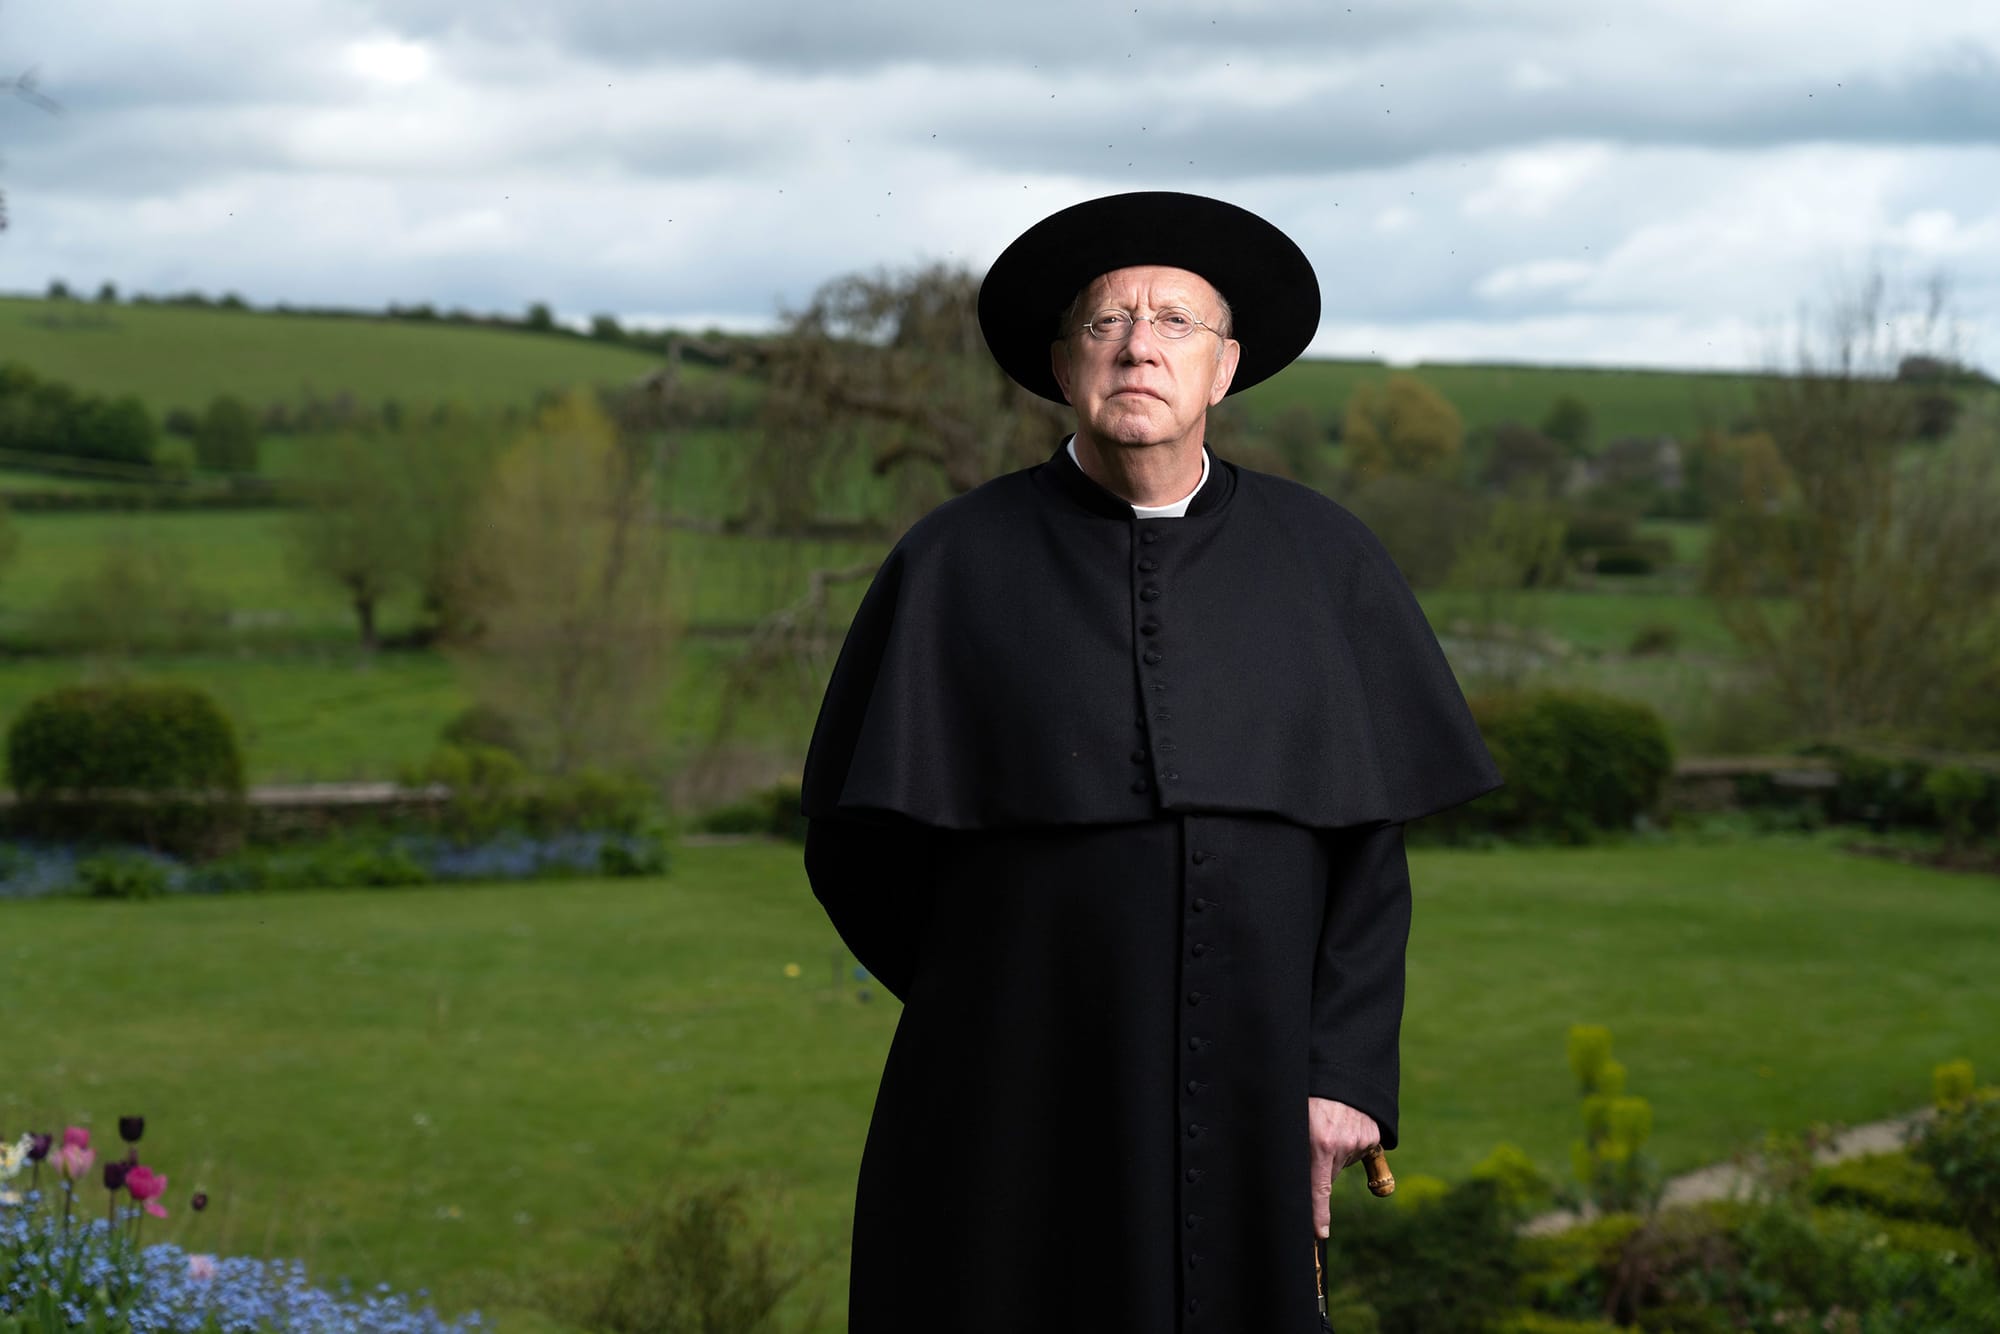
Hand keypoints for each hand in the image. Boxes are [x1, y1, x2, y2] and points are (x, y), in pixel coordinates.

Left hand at [1308, 1097, 1379, 1239]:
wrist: (1340, 1065)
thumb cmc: (1309, 1093)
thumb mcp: (1294, 1117)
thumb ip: (1298, 1147)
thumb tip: (1301, 1180)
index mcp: (1319, 1143)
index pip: (1318, 1189)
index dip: (1317, 1214)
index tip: (1319, 1233)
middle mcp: (1342, 1144)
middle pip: (1328, 1175)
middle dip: (1319, 1166)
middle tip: (1313, 1138)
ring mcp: (1361, 1140)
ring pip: (1342, 1162)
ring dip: (1334, 1151)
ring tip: (1328, 1123)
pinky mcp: (1373, 1135)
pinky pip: (1358, 1151)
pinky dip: (1350, 1144)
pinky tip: (1345, 1126)